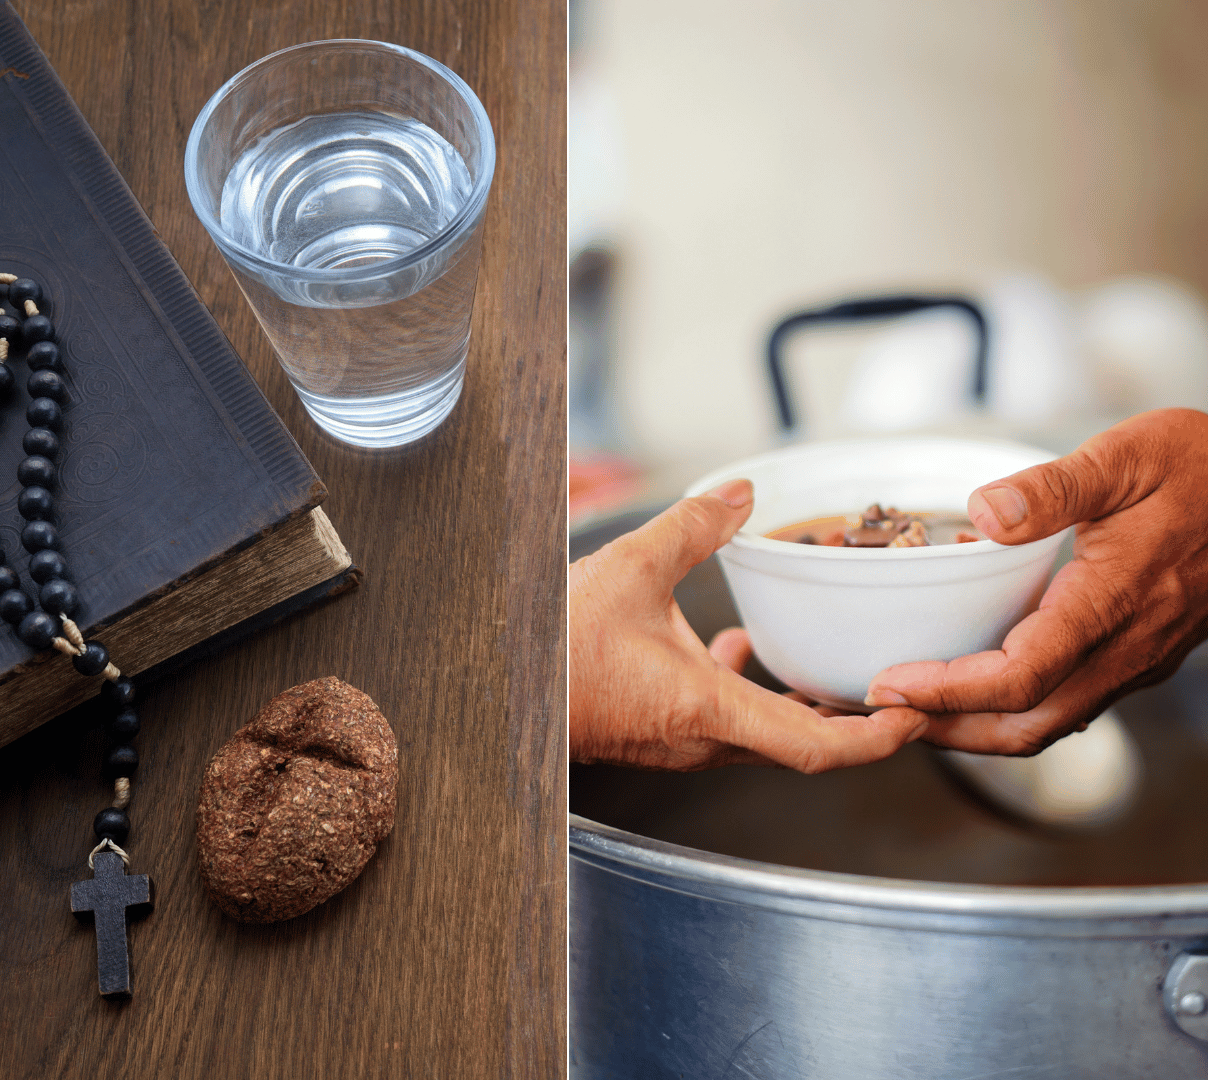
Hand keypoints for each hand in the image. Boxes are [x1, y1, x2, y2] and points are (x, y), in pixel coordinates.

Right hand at [571, 480, 927, 771]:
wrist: (493, 691)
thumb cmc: (551, 649)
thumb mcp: (628, 569)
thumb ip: (691, 527)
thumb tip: (737, 495)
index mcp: (707, 710)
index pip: (818, 748)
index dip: (878, 737)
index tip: (917, 714)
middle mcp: (701, 741)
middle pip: (803, 746)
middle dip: (856, 719)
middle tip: (897, 685)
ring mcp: (679, 743)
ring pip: (765, 736)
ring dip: (804, 706)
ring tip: (836, 667)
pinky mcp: (658, 734)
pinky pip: (726, 722)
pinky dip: (751, 692)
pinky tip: (737, 649)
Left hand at [866, 408, 1207, 754]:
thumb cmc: (1205, 466)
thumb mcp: (1128, 456)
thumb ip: (1053, 488)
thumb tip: (981, 515)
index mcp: (1115, 602)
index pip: (1021, 677)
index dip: (948, 692)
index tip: (887, 685)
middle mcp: (1128, 647)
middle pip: (1028, 724)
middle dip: (948, 730)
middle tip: (878, 713)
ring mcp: (1137, 658)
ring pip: (1051, 722)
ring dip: (977, 728)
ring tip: (912, 709)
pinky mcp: (1139, 655)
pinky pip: (1070, 703)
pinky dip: (1012, 710)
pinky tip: (971, 686)